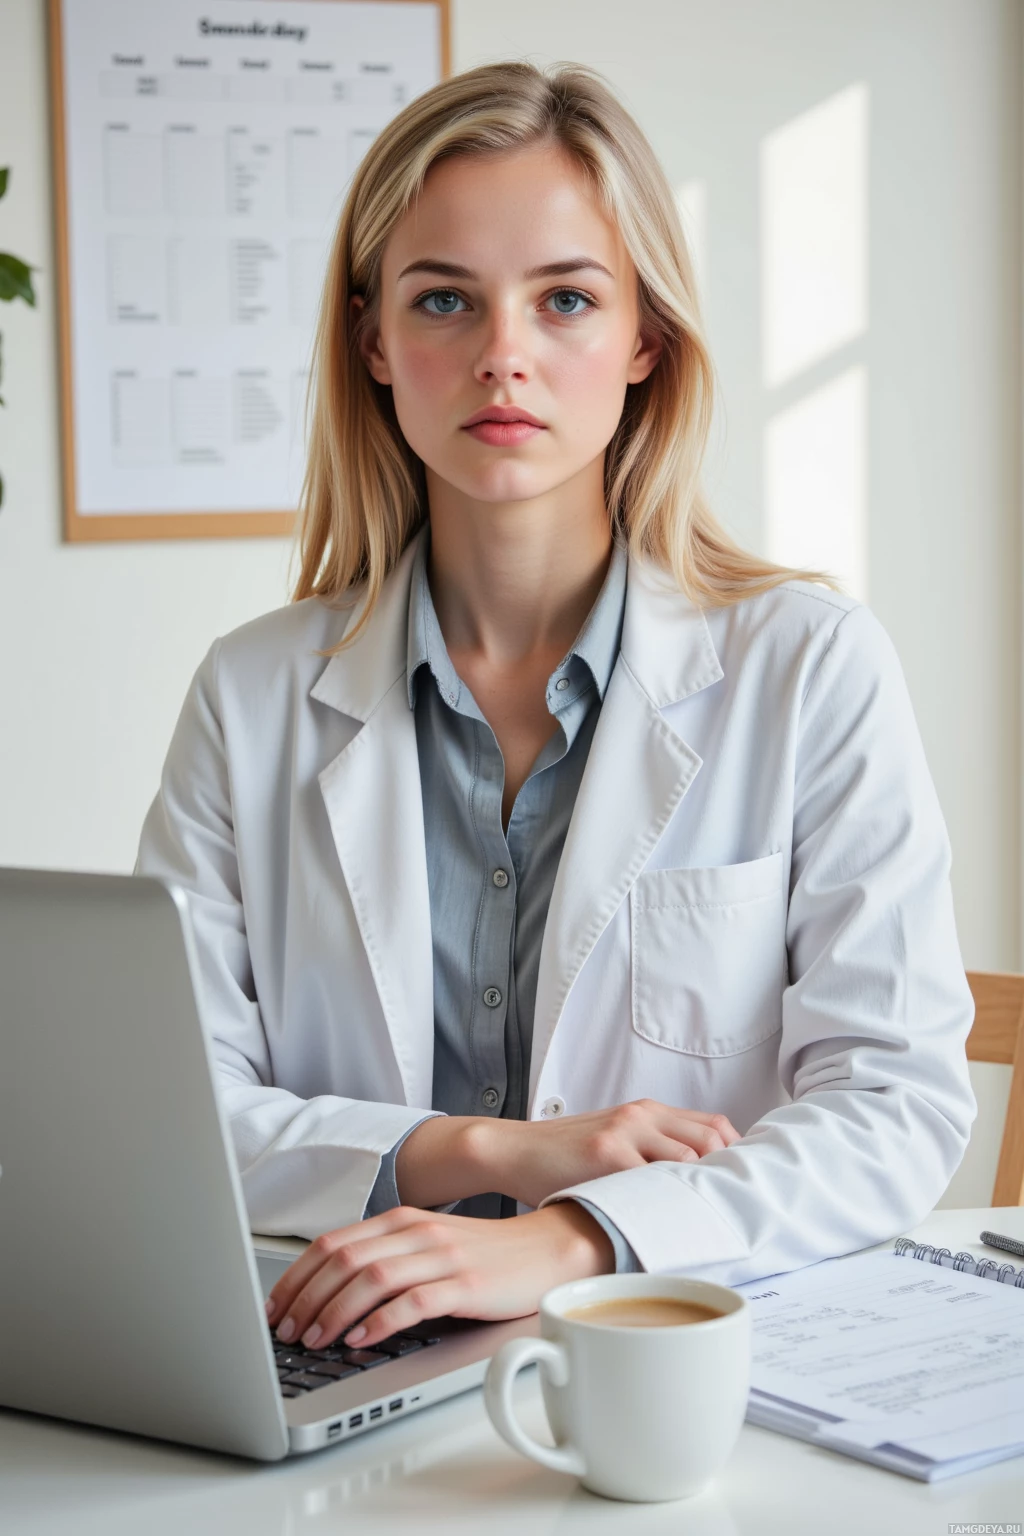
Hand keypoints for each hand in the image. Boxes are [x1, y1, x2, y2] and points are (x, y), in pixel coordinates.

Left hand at [265, 1201, 613, 1351]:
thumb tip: (330, 1293)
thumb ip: (386, 1258)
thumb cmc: (484, 1255)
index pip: (332, 1243)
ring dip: (335, 1311)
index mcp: (401, 1221)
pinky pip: (414, 1302)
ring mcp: (442, 1256)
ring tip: (314, 1340)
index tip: (274, 1308)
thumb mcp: (428, 1247)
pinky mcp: (466, 1284)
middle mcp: (417, 1232)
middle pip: (344, 1259)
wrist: (548, 1248)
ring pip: (372, 1277)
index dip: (297, 1277)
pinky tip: (361, 1340)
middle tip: (285, 1332)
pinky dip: (380, 1321)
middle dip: (306, 1298)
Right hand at [397, 1099, 740, 1210]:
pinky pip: (652, 1180)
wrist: (514, 1150)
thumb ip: (650, 1147)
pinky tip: (672, 1224)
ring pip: (687, 1159)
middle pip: (712, 1139)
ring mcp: (625, 1133)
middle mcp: (642, 1115)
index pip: (714, 1124)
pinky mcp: (607, 1155)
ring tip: (706, 1221)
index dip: (735, 1155)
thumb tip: (695, 1182)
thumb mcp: (614, 1137)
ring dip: (701, 1191)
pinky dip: (667, 1204)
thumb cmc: (564, 1153)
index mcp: (647, 1110)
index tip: (739, 1186)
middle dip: (727, 1175)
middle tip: (729, 1209)